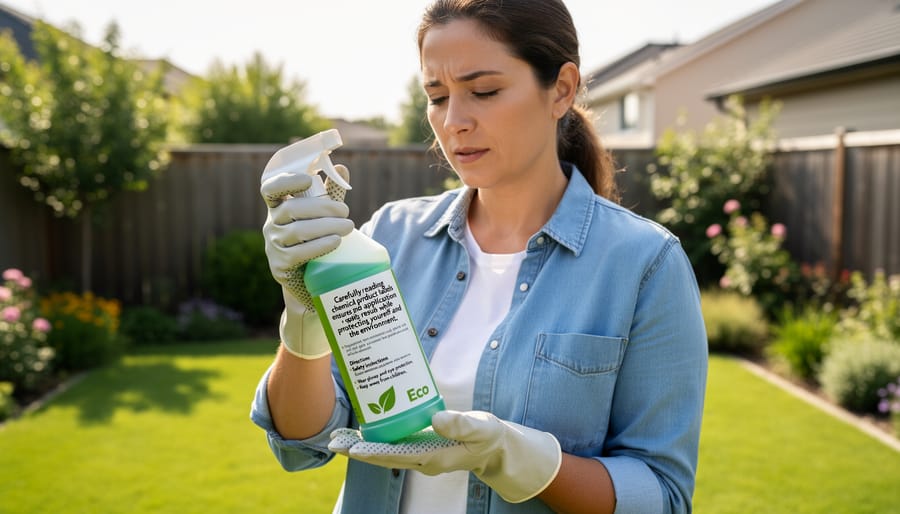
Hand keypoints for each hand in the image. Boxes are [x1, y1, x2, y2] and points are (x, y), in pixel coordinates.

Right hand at [261, 164, 353, 357]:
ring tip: (349, 227)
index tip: (307, 180)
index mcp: (279, 207)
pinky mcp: (280, 266)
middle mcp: (271, 225)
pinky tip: (336, 242)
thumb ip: (330, 193)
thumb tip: (341, 168)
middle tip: (346, 212)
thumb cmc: (316, 240)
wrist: (310, 281)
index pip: (271, 189)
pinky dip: (319, 245)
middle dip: (322, 208)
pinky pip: (298, 253)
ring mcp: (273, 246)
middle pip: (292, 209)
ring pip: (297, 231)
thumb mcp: (323, 215)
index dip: (285, 181)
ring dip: (326, 226)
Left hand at [328, 410, 561, 502]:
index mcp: (434, 457)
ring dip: (360, 447)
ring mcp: (419, 455)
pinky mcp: (419, 446)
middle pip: (383, 458)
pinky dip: (374, 440)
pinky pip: (391, 446)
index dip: (375, 452)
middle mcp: (421, 459)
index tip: (354, 448)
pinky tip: (360, 432)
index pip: (398, 456)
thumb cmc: (488, 435)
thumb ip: (461, 425)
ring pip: (384, 453)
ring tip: (337, 439)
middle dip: (358, 451)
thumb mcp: (481, 428)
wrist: (494, 446)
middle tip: (333, 443)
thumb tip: (437, 421)